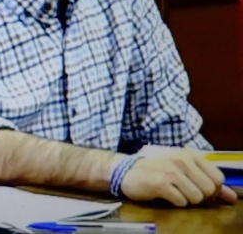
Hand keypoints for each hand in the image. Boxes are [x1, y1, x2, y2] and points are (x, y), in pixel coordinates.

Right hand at [120, 150, 237, 206]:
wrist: (123, 169)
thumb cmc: (155, 168)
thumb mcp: (182, 169)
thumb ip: (209, 182)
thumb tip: (232, 197)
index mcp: (189, 154)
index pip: (218, 178)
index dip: (210, 188)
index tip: (196, 187)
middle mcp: (182, 160)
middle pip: (209, 189)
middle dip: (199, 195)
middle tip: (183, 190)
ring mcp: (171, 171)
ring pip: (197, 197)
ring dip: (187, 199)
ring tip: (173, 192)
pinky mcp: (160, 183)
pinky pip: (182, 202)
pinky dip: (175, 202)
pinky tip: (165, 194)